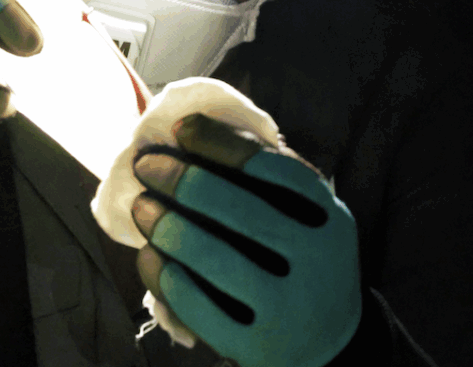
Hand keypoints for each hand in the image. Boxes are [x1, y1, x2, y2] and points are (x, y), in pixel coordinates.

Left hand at [131, 114, 361, 366]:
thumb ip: (271, 184)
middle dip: (181, 178)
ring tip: (141, 207)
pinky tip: (148, 255)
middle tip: (146, 164)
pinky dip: (165, 275)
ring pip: (212, 255)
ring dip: (166, 224)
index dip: (220, 142)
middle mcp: (316, 260)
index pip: (272, 168)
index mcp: (329, 219)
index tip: (182, 128)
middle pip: (237, 207)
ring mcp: (287, 307)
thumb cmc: (304, 266)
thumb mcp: (309, 222)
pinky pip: (197, 305)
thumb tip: (193, 133)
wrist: (331, 349)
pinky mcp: (256, 346)